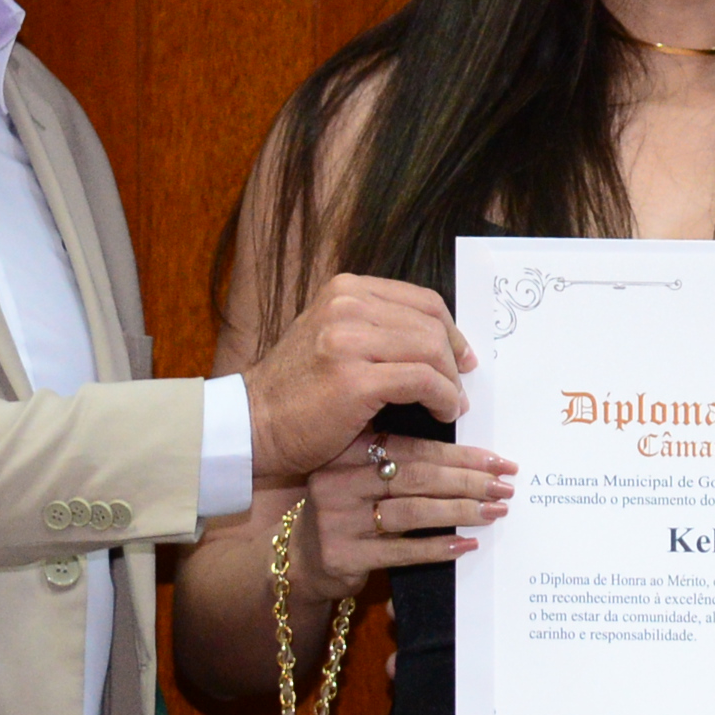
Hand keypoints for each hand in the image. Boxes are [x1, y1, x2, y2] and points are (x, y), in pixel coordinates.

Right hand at [242, 273, 474, 480]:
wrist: (252, 424)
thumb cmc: (297, 391)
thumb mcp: (334, 338)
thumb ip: (377, 328)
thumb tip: (439, 339)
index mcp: (345, 290)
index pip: (421, 299)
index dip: (450, 329)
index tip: (462, 356)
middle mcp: (346, 305)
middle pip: (431, 322)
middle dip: (455, 357)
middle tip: (460, 386)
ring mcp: (348, 340)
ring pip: (431, 348)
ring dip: (451, 381)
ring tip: (452, 404)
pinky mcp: (355, 379)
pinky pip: (423, 381)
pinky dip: (443, 398)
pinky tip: (442, 413)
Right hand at [295, 431, 516, 598]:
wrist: (302, 559)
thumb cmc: (348, 510)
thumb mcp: (364, 476)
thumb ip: (403, 463)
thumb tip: (474, 460)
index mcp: (347, 450)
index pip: (415, 448)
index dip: (461, 455)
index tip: (498, 461)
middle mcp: (337, 480)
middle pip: (417, 477)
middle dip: (469, 482)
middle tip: (505, 488)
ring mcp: (337, 519)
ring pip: (413, 511)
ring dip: (460, 511)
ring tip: (494, 513)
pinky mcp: (343, 555)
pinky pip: (401, 550)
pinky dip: (438, 547)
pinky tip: (466, 544)